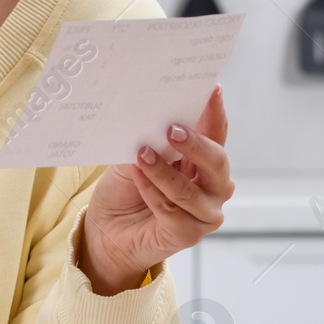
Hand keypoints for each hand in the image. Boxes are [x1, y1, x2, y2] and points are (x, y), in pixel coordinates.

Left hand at [80, 84, 232, 295]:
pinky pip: (170, 210)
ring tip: (141, 154)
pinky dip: (151, 192)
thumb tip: (151, 119)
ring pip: (189, 191)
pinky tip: (137, 177)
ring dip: (163, 171)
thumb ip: (149, 141)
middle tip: (171, 129)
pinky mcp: (189, 234)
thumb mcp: (135, 157)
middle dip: (195, 144)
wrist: (106, 229)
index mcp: (205, 161)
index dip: (215, 111)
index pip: (217, 133)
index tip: (212, 88)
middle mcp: (214, 186)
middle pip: (217, 162)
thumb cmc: (125, 189)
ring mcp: (205, 212)